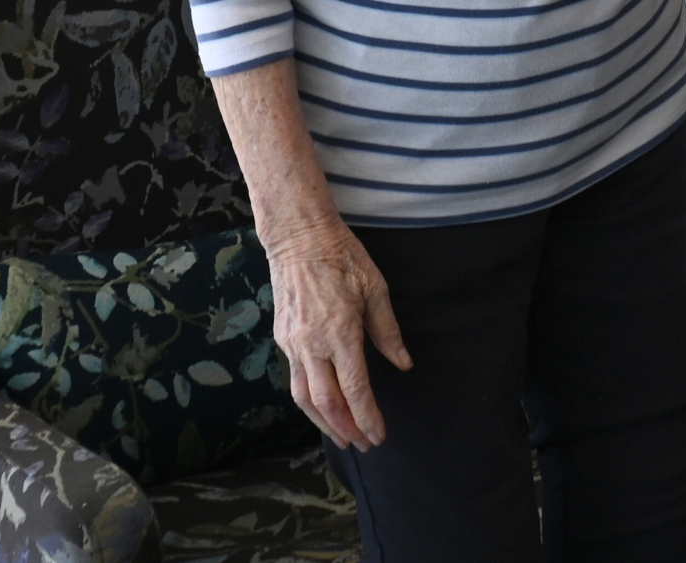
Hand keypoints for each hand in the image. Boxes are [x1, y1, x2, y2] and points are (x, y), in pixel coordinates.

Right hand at [265, 214, 410, 451]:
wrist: (298, 238)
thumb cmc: (343, 258)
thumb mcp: (375, 289)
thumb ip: (388, 331)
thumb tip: (403, 363)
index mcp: (339, 333)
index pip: (354, 389)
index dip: (367, 416)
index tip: (379, 435)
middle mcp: (311, 345)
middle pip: (325, 403)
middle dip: (346, 429)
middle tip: (364, 445)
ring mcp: (292, 344)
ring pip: (303, 397)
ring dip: (323, 422)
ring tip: (343, 436)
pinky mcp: (282, 339)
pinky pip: (295, 379)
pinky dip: (309, 401)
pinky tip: (323, 406)